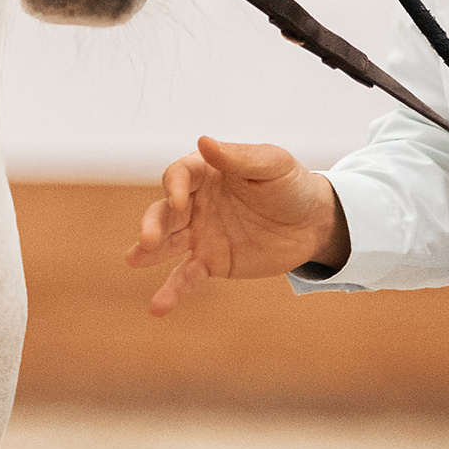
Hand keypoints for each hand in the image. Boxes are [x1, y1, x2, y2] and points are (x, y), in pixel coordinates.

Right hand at [124, 138, 347, 315]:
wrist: (314, 224)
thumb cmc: (291, 184)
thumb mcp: (272, 165)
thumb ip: (238, 157)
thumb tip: (203, 141)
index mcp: (206, 172)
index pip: (178, 175)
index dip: (174, 186)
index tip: (178, 200)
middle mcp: (196, 202)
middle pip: (165, 211)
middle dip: (153, 223)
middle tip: (146, 239)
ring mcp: (201, 234)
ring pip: (168, 242)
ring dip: (150, 250)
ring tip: (133, 258)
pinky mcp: (212, 262)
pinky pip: (187, 276)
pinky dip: (172, 290)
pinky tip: (157, 307)